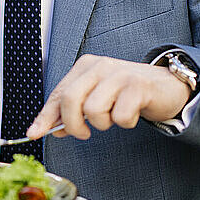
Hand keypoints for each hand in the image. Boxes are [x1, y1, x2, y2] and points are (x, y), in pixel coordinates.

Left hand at [27, 54, 190, 139]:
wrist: (164, 85)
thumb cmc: (126, 92)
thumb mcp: (96, 95)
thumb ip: (74, 109)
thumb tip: (53, 128)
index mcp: (85, 66)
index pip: (58, 93)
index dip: (45, 116)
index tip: (34, 133)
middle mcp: (99, 66)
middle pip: (70, 100)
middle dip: (73, 124)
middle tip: (85, 132)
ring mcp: (118, 74)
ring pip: (93, 110)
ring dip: (103, 123)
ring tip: (113, 116)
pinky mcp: (137, 86)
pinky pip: (120, 117)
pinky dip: (125, 123)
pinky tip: (131, 113)